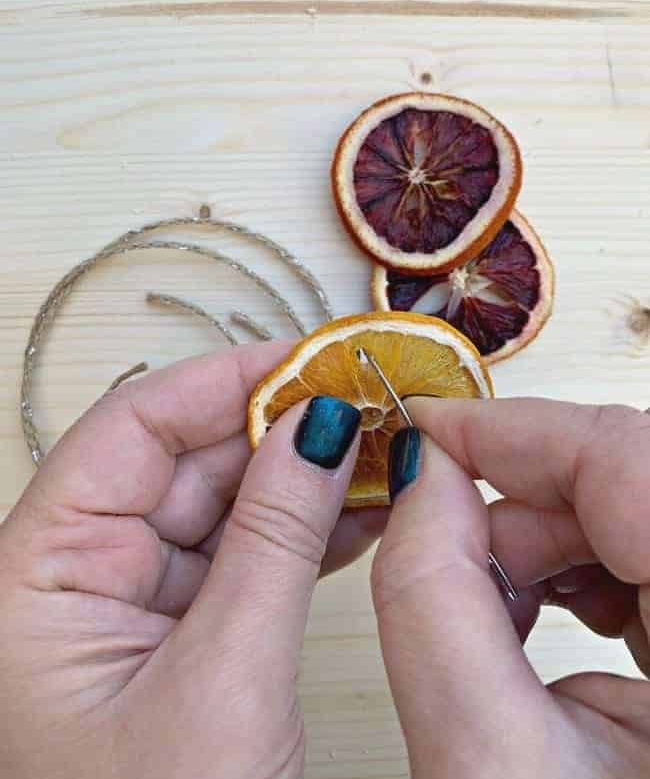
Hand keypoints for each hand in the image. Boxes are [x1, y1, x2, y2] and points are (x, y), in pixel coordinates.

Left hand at [0, 343, 386, 778]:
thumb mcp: (223, 683)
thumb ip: (273, 543)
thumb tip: (316, 429)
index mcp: (38, 575)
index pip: (132, 430)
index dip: (223, 382)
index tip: (308, 359)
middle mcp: (76, 576)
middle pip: (183, 460)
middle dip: (278, 429)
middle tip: (364, 403)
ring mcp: (129, 603)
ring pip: (220, 505)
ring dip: (299, 479)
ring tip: (375, 451)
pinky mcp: (177, 631)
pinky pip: (240, 555)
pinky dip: (301, 532)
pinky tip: (358, 508)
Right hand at [372, 398, 649, 778]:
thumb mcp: (491, 767)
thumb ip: (433, 602)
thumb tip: (418, 480)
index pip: (624, 456)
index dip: (511, 430)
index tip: (427, 430)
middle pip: (631, 480)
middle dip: (521, 503)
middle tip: (444, 547)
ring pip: (638, 514)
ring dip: (552, 542)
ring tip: (496, 605)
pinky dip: (590, 572)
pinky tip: (552, 621)